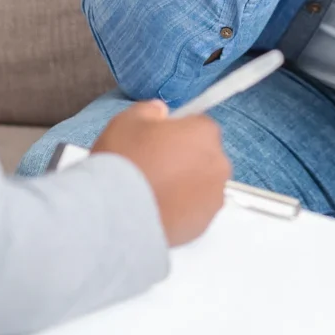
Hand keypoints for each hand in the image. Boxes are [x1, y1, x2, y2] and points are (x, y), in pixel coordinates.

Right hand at [92, 101, 231, 246]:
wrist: (116, 215)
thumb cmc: (125, 162)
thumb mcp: (128, 121)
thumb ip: (150, 110)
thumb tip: (161, 112)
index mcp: (205, 132)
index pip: (198, 125)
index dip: (177, 133)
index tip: (158, 142)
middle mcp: (218, 163)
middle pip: (203, 155)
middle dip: (184, 160)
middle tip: (153, 168)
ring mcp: (214, 197)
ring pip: (201, 185)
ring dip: (184, 186)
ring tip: (152, 192)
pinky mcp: (204, 225)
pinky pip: (194, 211)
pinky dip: (181, 210)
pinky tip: (156, 210)